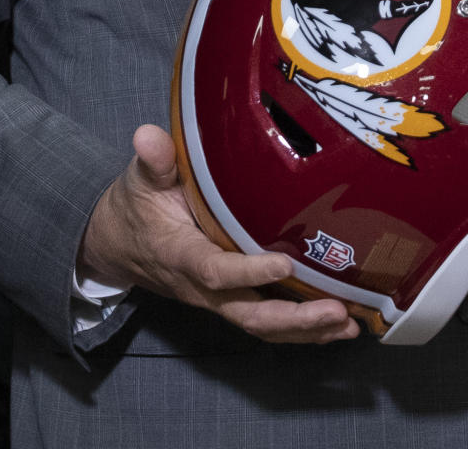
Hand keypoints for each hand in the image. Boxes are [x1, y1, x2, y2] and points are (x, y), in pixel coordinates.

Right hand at [78, 123, 358, 343]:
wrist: (118, 246)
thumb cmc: (136, 207)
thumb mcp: (140, 179)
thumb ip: (153, 161)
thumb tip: (148, 135)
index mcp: (180, 254)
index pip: (215, 270)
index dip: (249, 271)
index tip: (287, 262)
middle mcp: (201, 287)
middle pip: (248, 312)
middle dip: (293, 318)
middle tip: (337, 310)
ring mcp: (217, 300)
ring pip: (261, 325)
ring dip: (305, 330)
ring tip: (349, 323)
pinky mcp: (231, 301)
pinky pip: (266, 324)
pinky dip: (302, 331)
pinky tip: (337, 326)